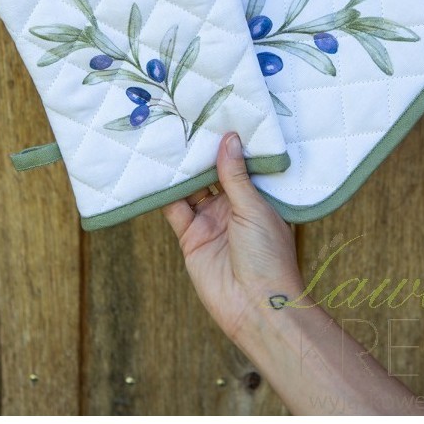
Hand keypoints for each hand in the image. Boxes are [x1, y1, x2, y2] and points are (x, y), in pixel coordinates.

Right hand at [163, 132, 303, 340]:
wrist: (256, 307)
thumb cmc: (268, 256)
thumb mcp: (254, 209)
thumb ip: (236, 176)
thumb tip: (230, 138)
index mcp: (256, 198)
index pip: (238, 164)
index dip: (227, 144)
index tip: (215, 115)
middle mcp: (232, 206)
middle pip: (211, 173)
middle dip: (200, 152)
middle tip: (185, 120)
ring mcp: (210, 221)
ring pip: (191, 188)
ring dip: (180, 169)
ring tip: (166, 138)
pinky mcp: (190, 236)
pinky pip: (174, 210)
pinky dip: (164, 193)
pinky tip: (155, 171)